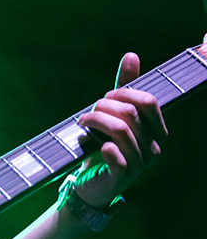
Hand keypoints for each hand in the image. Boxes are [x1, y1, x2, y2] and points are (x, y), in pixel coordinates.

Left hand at [74, 50, 168, 207]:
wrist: (91, 183)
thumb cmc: (105, 145)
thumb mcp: (114, 115)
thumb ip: (125, 88)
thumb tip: (132, 55)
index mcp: (157, 131)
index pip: (149, 102)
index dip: (123, 93)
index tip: (104, 97)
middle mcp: (154, 147)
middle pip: (131, 113)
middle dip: (104, 106)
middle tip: (89, 112)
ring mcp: (140, 164)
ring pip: (121, 130)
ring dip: (95, 121)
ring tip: (83, 123)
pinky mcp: (122, 176)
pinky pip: (117, 156)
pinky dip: (102, 146)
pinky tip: (93, 145)